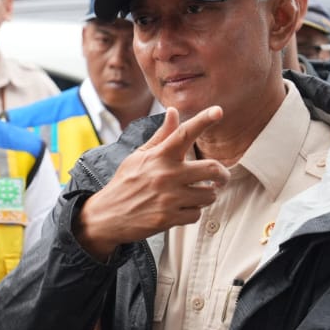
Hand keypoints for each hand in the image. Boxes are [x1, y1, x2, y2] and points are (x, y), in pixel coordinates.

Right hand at [73, 107, 229, 257]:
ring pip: (209, 195)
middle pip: (212, 169)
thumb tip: (174, 112)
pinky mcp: (169, 218)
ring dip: (207, 195)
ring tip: (196, 195)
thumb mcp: (139, 156)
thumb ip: (161, 135)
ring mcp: (169, 197)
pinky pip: (196, 214)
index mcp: (159, 156)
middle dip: (222, 174)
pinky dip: (192, 212)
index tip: (218, 111)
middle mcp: (166, 174)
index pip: (184, 133)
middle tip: (220, 177)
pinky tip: (181, 209)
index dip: (203, 120)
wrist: (107, 216)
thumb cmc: (124, 183)